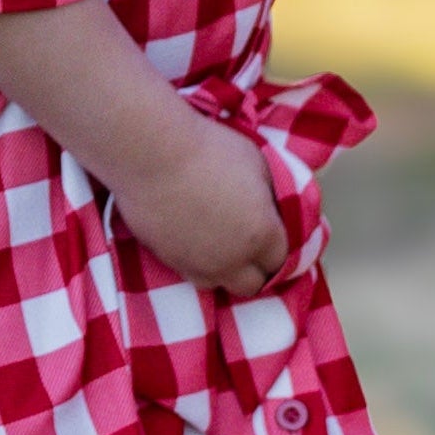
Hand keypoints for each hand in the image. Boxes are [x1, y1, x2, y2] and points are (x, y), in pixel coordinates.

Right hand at [110, 114, 287, 298]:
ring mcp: (197, 265)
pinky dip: (196, 262)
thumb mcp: (258, 164)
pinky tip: (193, 240)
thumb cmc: (210, 150)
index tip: (272, 234)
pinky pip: (189, 272)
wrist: (151, 154)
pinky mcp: (167, 260)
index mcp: (261, 235)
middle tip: (249, 245)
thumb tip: (272, 208)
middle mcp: (231, 260)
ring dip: (224, 269)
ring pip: (218, 283)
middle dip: (256, 269)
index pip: (282, 260)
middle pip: (253, 284)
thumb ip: (271, 195)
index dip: (279, 247)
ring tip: (219, 245)